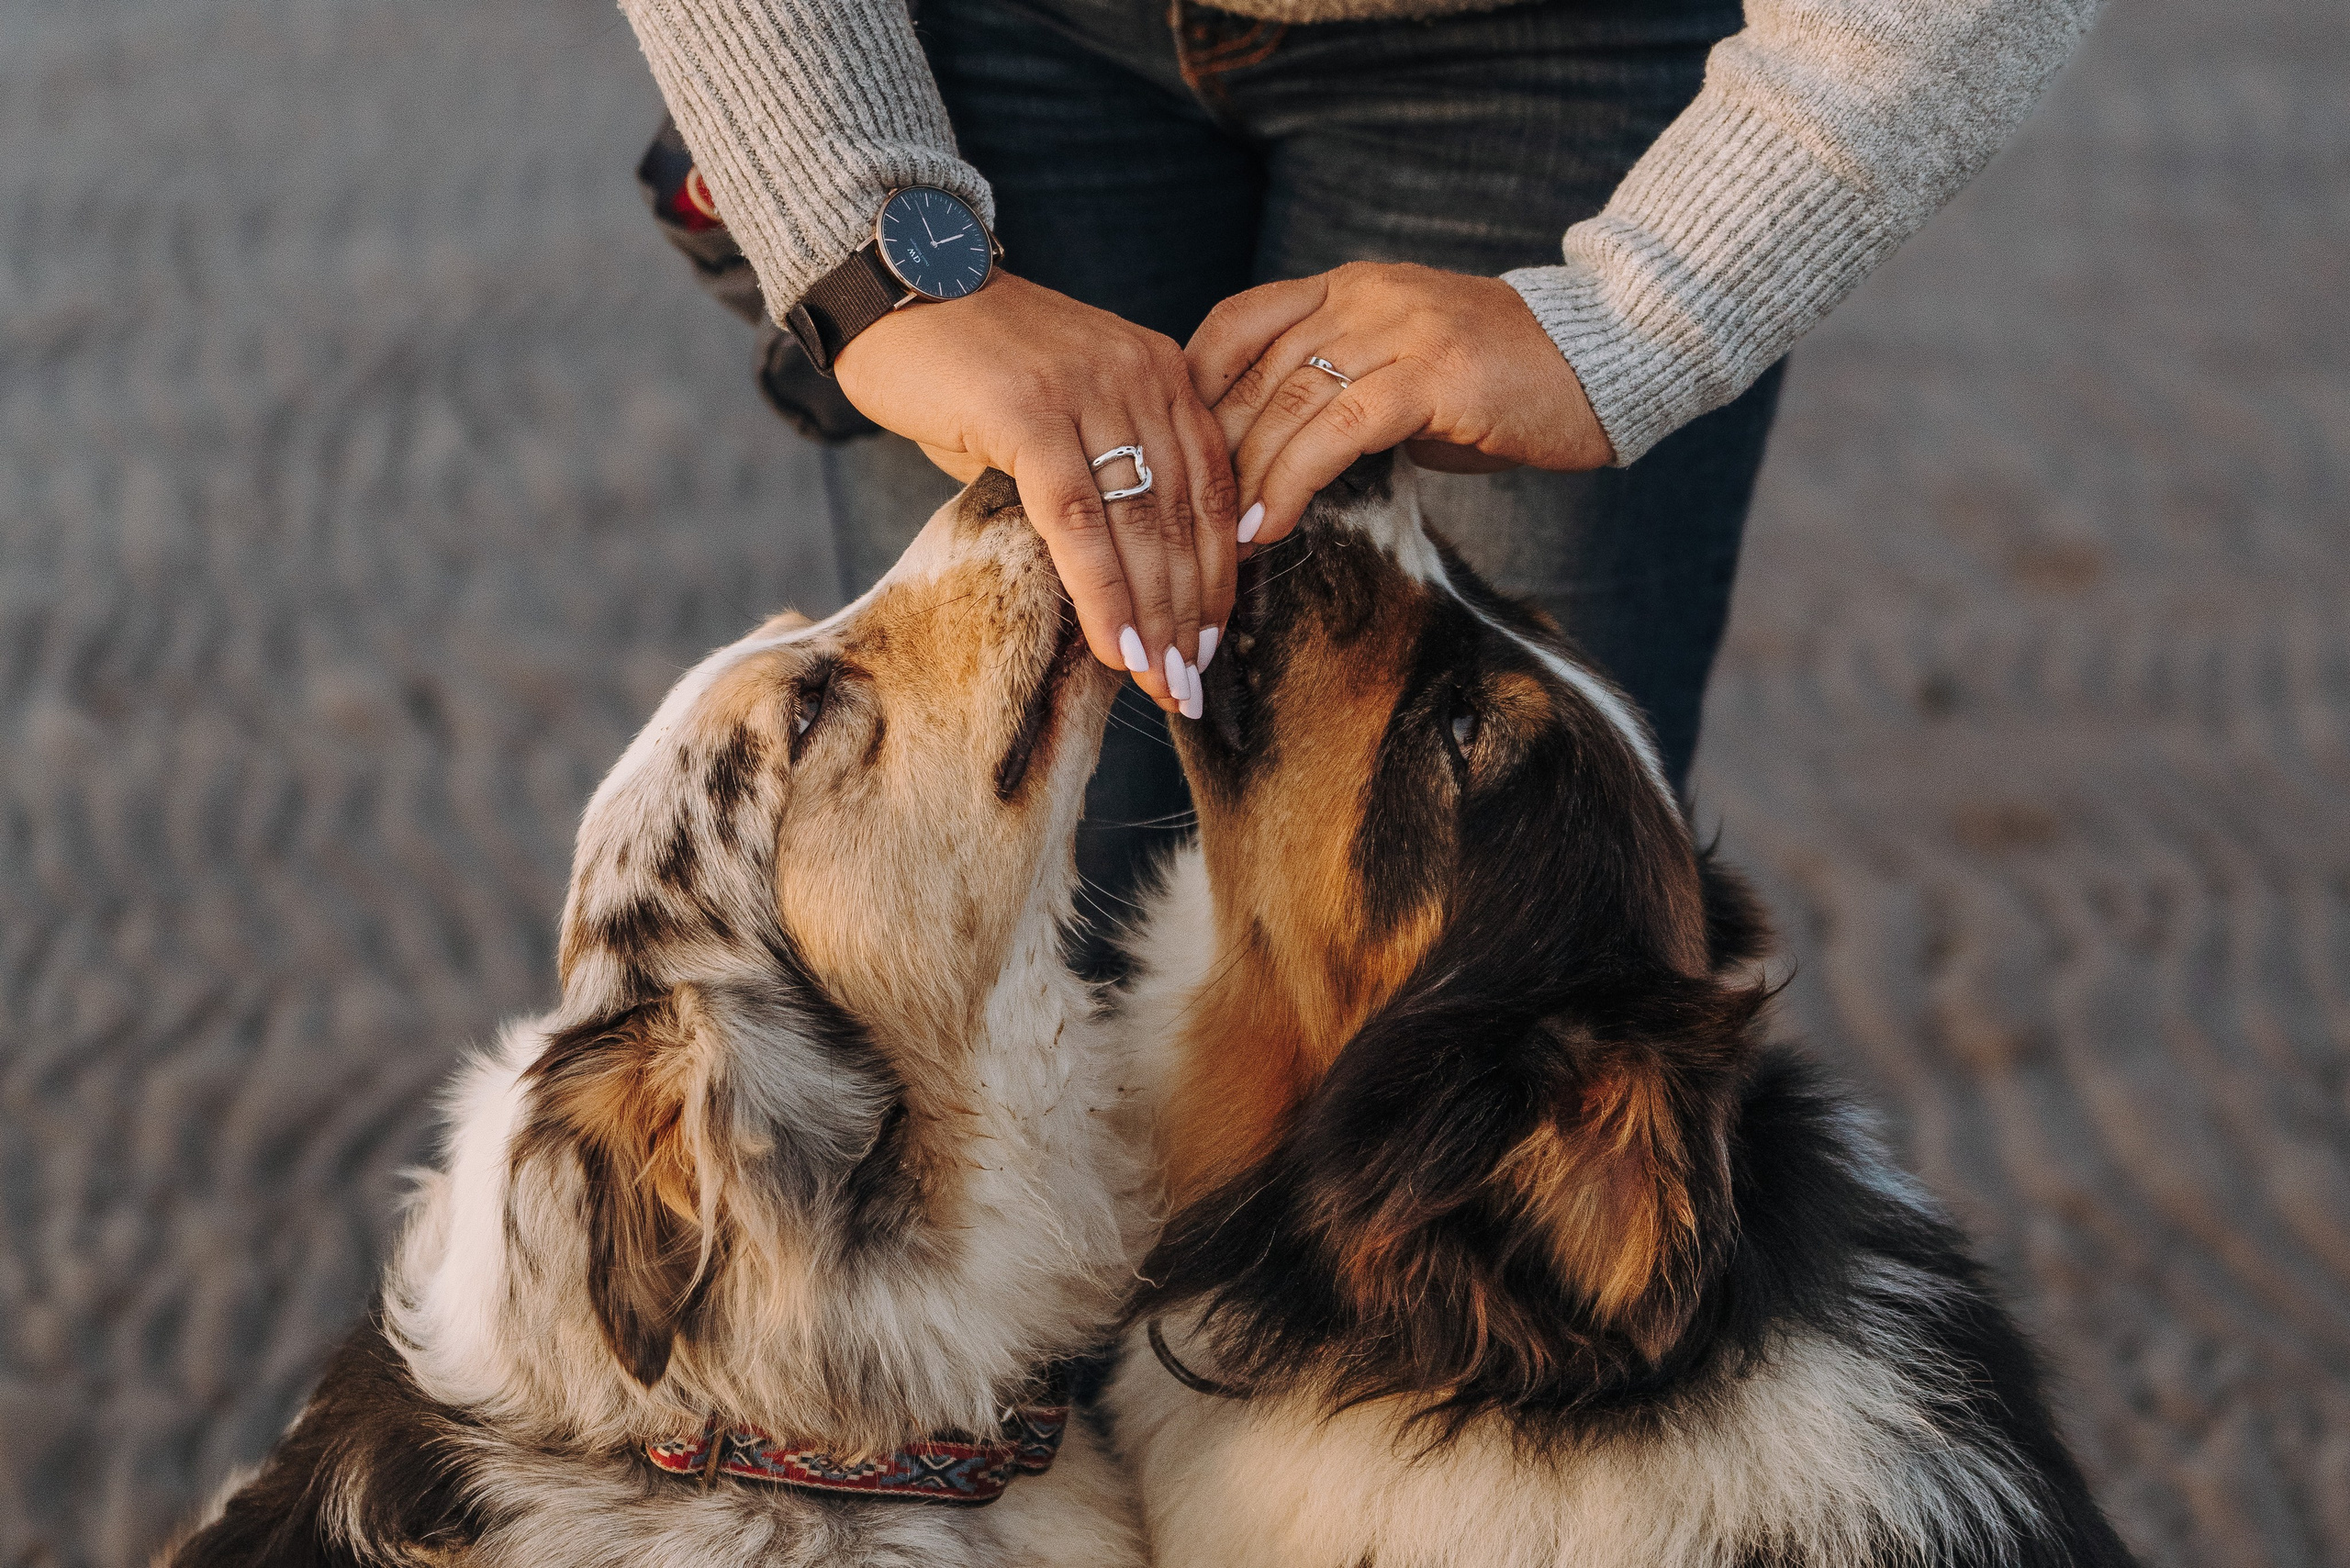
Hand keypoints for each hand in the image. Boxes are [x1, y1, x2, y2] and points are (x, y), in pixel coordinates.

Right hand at [835, 272, 1235, 713]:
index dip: (1216, 578)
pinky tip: (1114, 646)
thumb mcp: (1055, 417)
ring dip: (1155, 618)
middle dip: (1190, 615)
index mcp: (1162, 375)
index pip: (1212, 493)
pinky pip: (1078, 519)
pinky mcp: (1032, 411)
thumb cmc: (968, 365)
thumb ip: (1096, 479)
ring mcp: (1089, 390)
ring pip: (1142, 525)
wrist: (893, 285)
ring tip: (1160, 684)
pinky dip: (1101, 591)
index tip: (1209, 646)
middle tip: (1189, 686)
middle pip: (1186, 518)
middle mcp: (1141, 377)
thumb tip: (1117, 578)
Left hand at [1186, 262, 1613, 546]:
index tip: (1170, 454)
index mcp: (1349, 288)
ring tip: (1221, 540)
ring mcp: (1402, 330)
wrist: (1607, 356)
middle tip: (1185, 522)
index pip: (1238, 323)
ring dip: (1245, 479)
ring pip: (1289, 403)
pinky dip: (1295, 480)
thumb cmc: (1505, 384)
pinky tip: (1272, 524)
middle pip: (1254, 373)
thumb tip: (1272, 462)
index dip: (1193, 389)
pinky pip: (1340, 430)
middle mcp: (1366, 296)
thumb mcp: (1406, 376)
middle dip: (1212, 455)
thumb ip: (1342, 397)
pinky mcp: (1435, 375)